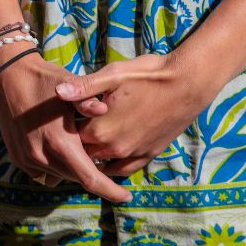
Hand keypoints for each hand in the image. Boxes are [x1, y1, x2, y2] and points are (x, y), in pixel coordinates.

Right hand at [0, 50, 132, 203]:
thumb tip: (105, 110)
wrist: (8, 76)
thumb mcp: (69, 86)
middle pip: (76, 178)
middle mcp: (43, 156)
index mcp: (60, 142)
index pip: (90, 179)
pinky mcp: (18, 158)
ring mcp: (28, 159)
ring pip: (60, 176)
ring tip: (80, 150)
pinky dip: (55, 167)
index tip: (126, 197)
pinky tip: (58, 149)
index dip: (110, 191)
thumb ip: (88, 102)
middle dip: (92, 173)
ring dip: (72, 169)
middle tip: (105, 160)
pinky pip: (42, 174)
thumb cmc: (44, 79)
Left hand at [54, 50, 207, 177]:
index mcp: (100, 129)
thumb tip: (57, 93)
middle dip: (77, 144)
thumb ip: (84, 87)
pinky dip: (113, 167)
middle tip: (72, 131)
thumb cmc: (149, 74)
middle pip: (84, 153)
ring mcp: (132, 154)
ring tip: (88, 143)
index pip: (70, 136)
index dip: (65, 126)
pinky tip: (109, 160)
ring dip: (94, 155)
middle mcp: (113, 148)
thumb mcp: (114, 74)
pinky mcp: (148, 156)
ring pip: (102, 164)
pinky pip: (123, 170)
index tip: (62, 118)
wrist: (188, 84)